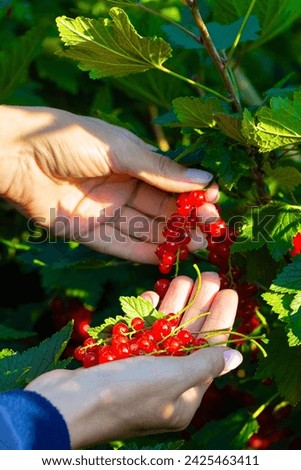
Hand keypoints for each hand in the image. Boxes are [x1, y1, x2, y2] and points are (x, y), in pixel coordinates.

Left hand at [0, 105, 218, 262]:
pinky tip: (167, 257)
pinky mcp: (89, 232)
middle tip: (210, 229)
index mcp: (132, 160)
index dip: (191, 191)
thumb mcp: (120, 149)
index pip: (169, 181)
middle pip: (161, 208)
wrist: (18, 155)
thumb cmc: (69, 138)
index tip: (214, 200)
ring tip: (197, 246)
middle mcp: (122, 187)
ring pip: (145, 229)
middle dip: (186, 218)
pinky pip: (121, 245)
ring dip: (171, 238)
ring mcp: (106, 211)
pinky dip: (144, 252)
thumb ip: (160, 169)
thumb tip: (204, 180)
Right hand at [25, 272, 241, 448]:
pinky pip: (138, 335)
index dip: (221, 320)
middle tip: (211, 276)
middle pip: (189, 339)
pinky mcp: (118, 363)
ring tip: (183, 278)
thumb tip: (236, 358)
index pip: (210, 352)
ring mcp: (140, 374)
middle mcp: (165, 387)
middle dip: (199, 307)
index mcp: (184, 398)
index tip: (229, 292)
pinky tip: (151, 294)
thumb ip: (204, 364)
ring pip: (163, 333)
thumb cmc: (126, 393)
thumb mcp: (173, 377)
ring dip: (173, 306)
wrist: (64, 406)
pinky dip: (145, 316)